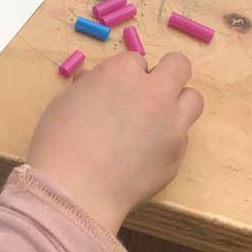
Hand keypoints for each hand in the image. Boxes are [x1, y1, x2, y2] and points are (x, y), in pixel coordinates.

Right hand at [26, 51, 203, 233]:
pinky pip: (181, 137)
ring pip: (193, 99)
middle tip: (148, 94)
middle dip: (166, 74)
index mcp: (122, 72)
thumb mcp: (66, 101)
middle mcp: (154, 92)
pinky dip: (168, 140)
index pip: (137, 60)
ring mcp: (171, 123)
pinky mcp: (177, 154)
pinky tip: (145, 156)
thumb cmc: (59, 142)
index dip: (126, 75)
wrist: (75, 190)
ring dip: (178, 104)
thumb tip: (92, 81)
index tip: (116, 91)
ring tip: (156, 122)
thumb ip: (89, 86)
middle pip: (179, 66)